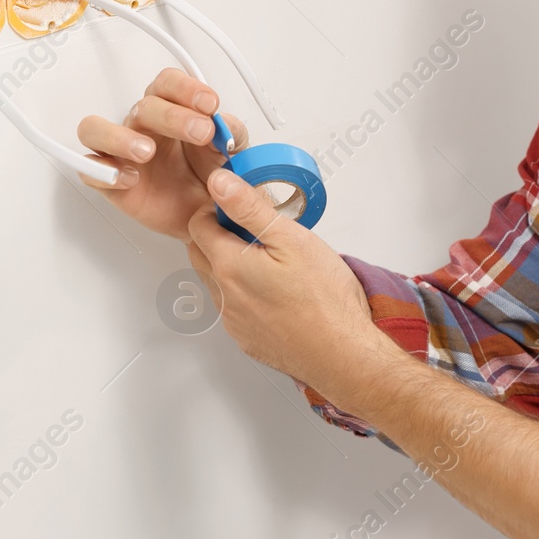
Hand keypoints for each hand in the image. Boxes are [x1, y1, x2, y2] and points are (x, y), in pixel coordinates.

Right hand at [75, 68, 248, 242]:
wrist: (207, 215)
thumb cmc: (211, 176)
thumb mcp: (232, 152)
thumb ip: (232, 133)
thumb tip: (224, 123)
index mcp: (172, 109)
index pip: (168, 84)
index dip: (186, 88)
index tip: (210, 103)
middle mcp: (143, 126)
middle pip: (142, 106)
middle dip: (172, 116)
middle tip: (200, 132)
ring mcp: (121, 152)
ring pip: (94, 129)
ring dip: (120, 136)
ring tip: (147, 151)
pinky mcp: (111, 182)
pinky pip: (91, 170)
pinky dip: (104, 172)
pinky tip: (131, 179)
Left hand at [184, 166, 376, 386]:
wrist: (342, 354)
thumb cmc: (324, 299)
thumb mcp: (291, 238)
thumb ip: (249, 208)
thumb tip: (219, 183)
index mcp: (229, 266)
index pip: (197, 226)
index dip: (216, 210)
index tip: (242, 208)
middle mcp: (223, 296)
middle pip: (200, 254)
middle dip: (217, 235)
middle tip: (255, 230)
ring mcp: (234, 322)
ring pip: (216, 282)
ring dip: (230, 265)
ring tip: (270, 260)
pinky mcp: (248, 339)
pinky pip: (233, 308)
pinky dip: (244, 293)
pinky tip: (276, 291)